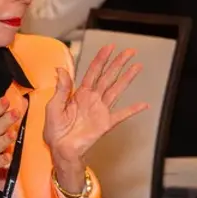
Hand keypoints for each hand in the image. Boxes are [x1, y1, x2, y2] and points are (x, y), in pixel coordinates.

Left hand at [43, 45, 147, 170]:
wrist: (61, 150)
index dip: (101, 59)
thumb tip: (61, 69)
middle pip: (108, 76)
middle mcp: (93, 99)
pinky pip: (122, 115)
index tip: (109, 48)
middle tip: (130, 52)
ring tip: (137, 66)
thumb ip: (61, 88)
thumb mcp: (53, 106)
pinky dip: (133, 110)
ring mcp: (101, 110)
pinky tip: (144, 104)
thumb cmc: (55, 130)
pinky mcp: (106, 123)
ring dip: (127, 78)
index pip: (93, 71)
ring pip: (116, 89)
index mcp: (79, 93)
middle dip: (119, 63)